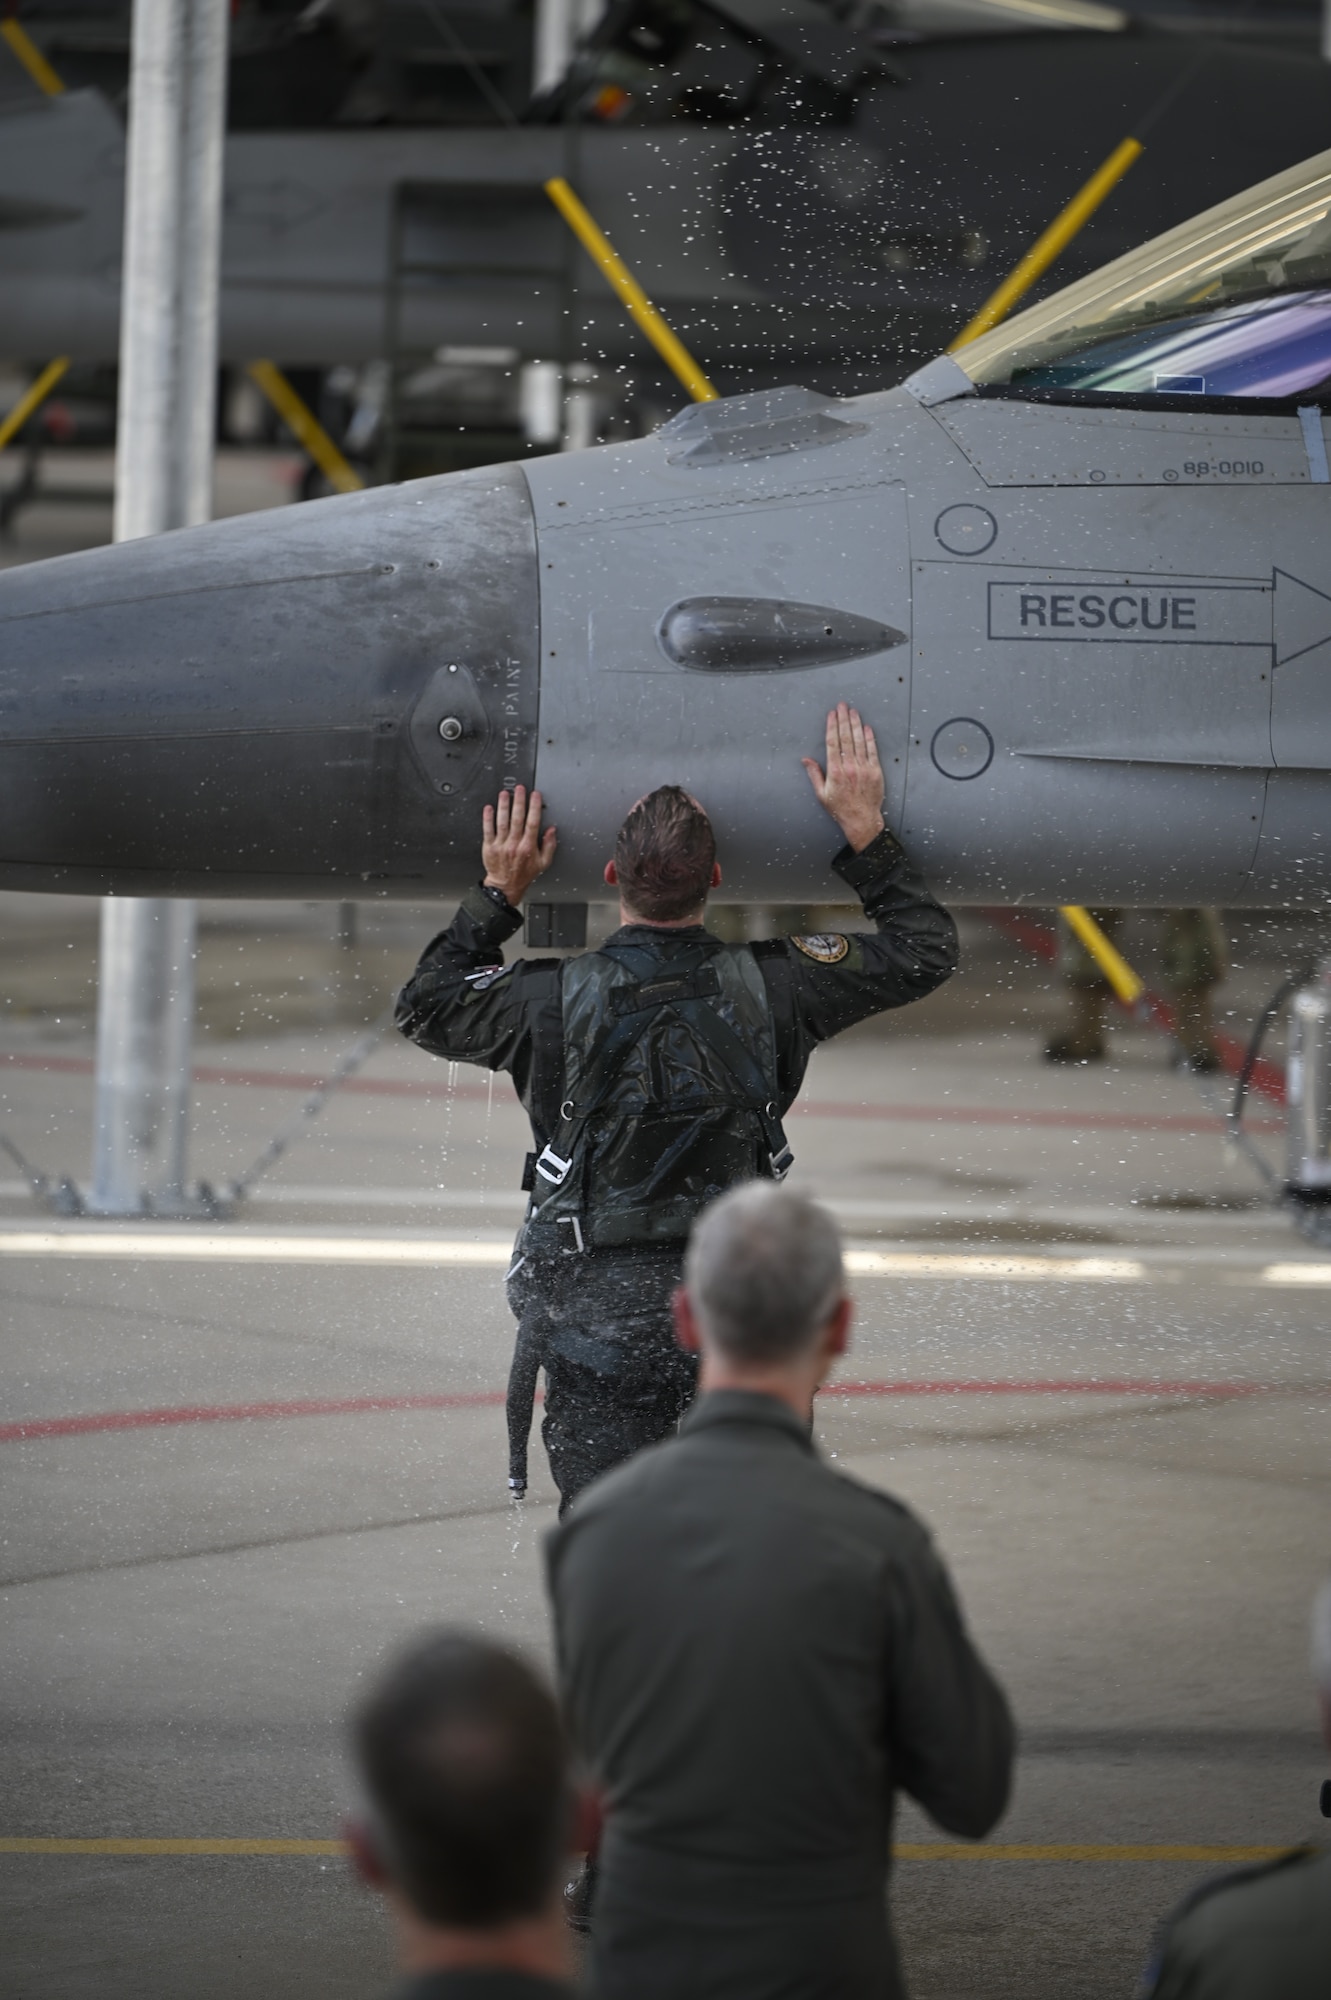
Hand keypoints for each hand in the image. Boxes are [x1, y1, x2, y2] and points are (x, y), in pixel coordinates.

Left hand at [481, 785, 556, 904]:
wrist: (505, 886)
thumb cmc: (524, 874)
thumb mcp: (543, 863)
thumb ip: (549, 845)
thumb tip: (552, 830)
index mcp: (528, 847)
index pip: (533, 823)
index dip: (535, 807)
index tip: (535, 796)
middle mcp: (514, 844)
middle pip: (517, 819)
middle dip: (519, 801)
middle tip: (520, 789)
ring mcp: (501, 845)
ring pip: (502, 822)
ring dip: (504, 806)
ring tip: (505, 794)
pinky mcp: (489, 847)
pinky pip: (488, 830)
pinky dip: (488, 818)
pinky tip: (489, 808)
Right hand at [801, 703, 884, 852]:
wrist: (861, 820)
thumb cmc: (840, 809)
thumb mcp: (821, 794)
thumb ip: (814, 774)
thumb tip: (806, 759)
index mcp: (834, 772)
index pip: (832, 743)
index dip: (832, 726)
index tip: (831, 714)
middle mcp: (849, 767)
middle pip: (846, 738)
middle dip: (843, 719)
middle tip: (842, 705)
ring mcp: (864, 768)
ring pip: (859, 741)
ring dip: (856, 724)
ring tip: (853, 711)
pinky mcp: (875, 771)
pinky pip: (872, 751)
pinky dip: (869, 738)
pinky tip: (866, 728)